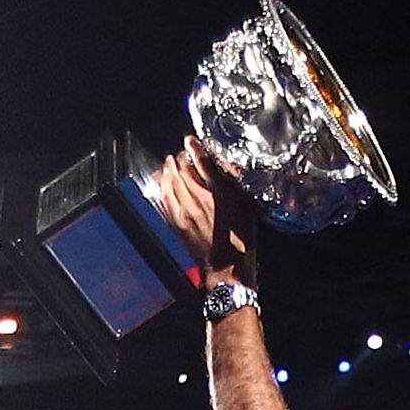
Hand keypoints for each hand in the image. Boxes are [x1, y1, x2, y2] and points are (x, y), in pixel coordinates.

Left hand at [151, 139, 259, 289]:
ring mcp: (185, 213)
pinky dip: (163, 188)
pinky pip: (165, 200)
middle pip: (182, 172)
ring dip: (169, 171)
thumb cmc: (242, 240)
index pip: (202, 164)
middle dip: (179, 160)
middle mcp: (199, 200)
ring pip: (171, 184)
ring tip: (169, 163)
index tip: (189, 140)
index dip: (194, 149)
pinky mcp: (177, 224)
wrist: (227, 269)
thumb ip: (235, 187)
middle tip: (180, 154)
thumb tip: (227, 169)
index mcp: (218, 194)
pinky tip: (163, 182)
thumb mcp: (247, 208)